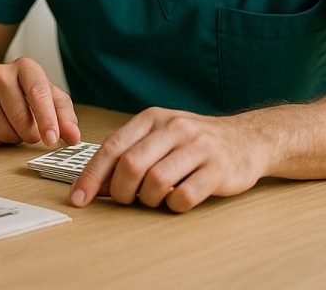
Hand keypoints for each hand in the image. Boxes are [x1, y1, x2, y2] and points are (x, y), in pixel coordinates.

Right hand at [0, 57, 79, 147]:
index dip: (47, 119)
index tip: (52, 140)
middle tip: (32, 130)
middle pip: (21, 118)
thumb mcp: (52, 98)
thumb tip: (73, 137)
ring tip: (15, 125)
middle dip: (31, 134)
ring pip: (3, 131)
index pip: (38, 93)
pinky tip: (0, 127)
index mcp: (25, 67)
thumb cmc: (29, 93)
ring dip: (15, 138)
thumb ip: (66, 117)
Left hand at [69, 107, 269, 212]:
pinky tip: (177, 200)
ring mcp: (197, 147)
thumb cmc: (193, 142)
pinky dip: (174, 205)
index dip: (92, 175)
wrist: (246, 139)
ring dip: (148, 200)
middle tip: (124, 200)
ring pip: (155, 181)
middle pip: (131, 165)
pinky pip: (184, 196)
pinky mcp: (218, 169)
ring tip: (154, 199)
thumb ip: (129, 154)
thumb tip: (96, 183)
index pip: (112, 147)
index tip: (79, 198)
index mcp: (151, 119)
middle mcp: (173, 128)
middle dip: (120, 191)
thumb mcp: (158, 137)